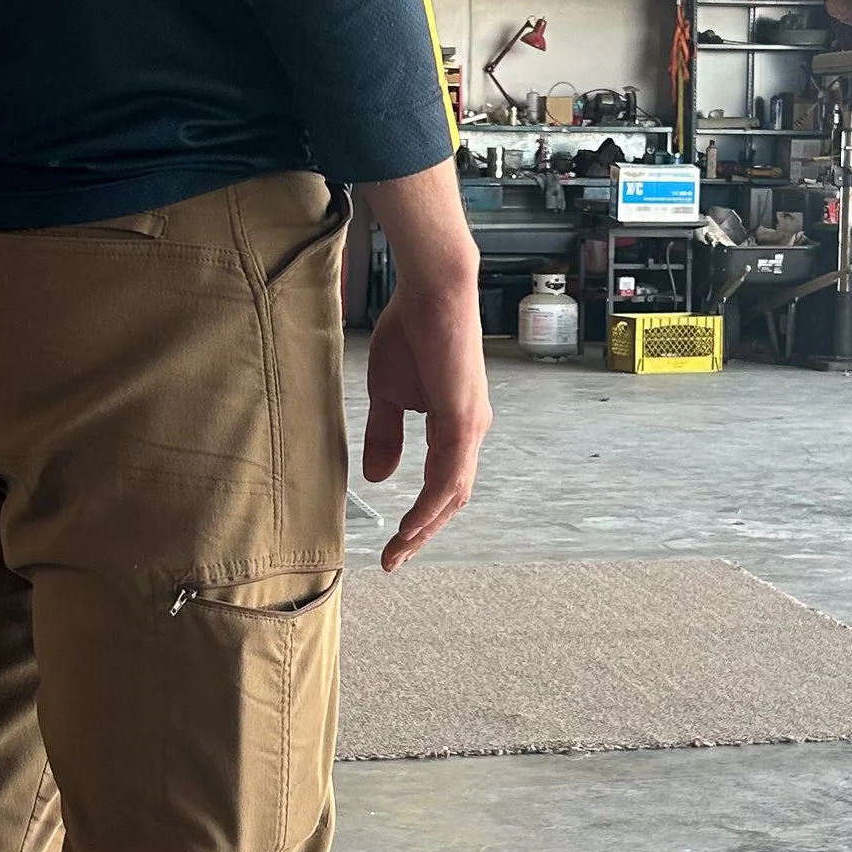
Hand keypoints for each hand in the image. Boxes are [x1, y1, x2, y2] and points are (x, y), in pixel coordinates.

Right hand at [362, 267, 490, 570]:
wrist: (430, 291)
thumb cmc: (411, 332)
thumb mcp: (388, 394)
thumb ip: (386, 436)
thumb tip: (380, 478)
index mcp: (456, 426)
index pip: (444, 485)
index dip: (421, 518)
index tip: (394, 545)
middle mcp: (471, 431)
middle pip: (453, 499)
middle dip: (424, 533)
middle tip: (396, 560)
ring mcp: (471, 426)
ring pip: (453, 494)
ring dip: (426, 527)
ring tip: (400, 551)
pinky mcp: (463, 418)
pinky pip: (449, 475)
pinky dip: (431, 504)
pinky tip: (413, 524)